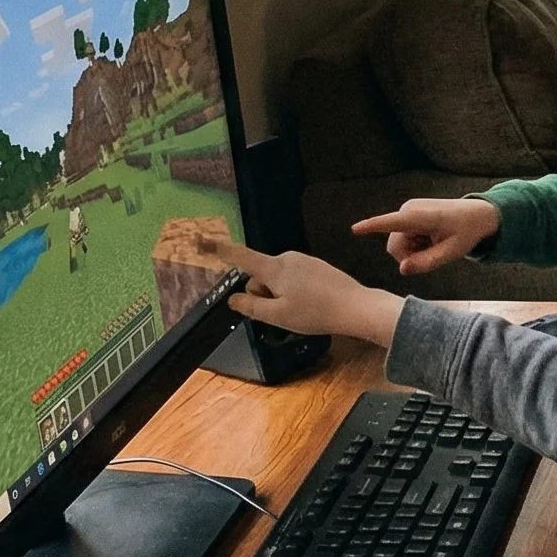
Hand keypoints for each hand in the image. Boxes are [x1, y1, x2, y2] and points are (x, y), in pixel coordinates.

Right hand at [206, 237, 403, 345]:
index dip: (218, 250)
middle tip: (285, 312)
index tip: (199, 239)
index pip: (240, 257)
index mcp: (275, 268)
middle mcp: (287, 258)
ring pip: (277, 280)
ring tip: (302, 310)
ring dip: (281, 296)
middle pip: (260, 277)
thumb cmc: (316, 312)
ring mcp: (304, 260)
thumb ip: (251, 307)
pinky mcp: (316, 266)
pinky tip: (312, 304)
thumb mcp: (277, 316)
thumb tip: (234, 299)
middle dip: (264, 295)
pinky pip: (294, 279)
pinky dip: (295, 293)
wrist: (357, 307)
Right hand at [353, 198, 500, 276]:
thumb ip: (428, 262)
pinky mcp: (406, 214)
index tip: (354, 229)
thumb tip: (402, 269)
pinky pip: (402, 238)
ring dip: (414, 250)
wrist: (476, 215)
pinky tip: (430, 238)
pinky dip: (415, 244)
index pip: (392, 223)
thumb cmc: (466, 232)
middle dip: (410, 256)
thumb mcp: (452, 252)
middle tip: (435, 252)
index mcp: (420, 217)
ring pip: (397, 244)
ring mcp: (406, 211)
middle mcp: (408, 210)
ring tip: (434, 243)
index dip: (372, 226)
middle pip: (395, 246)